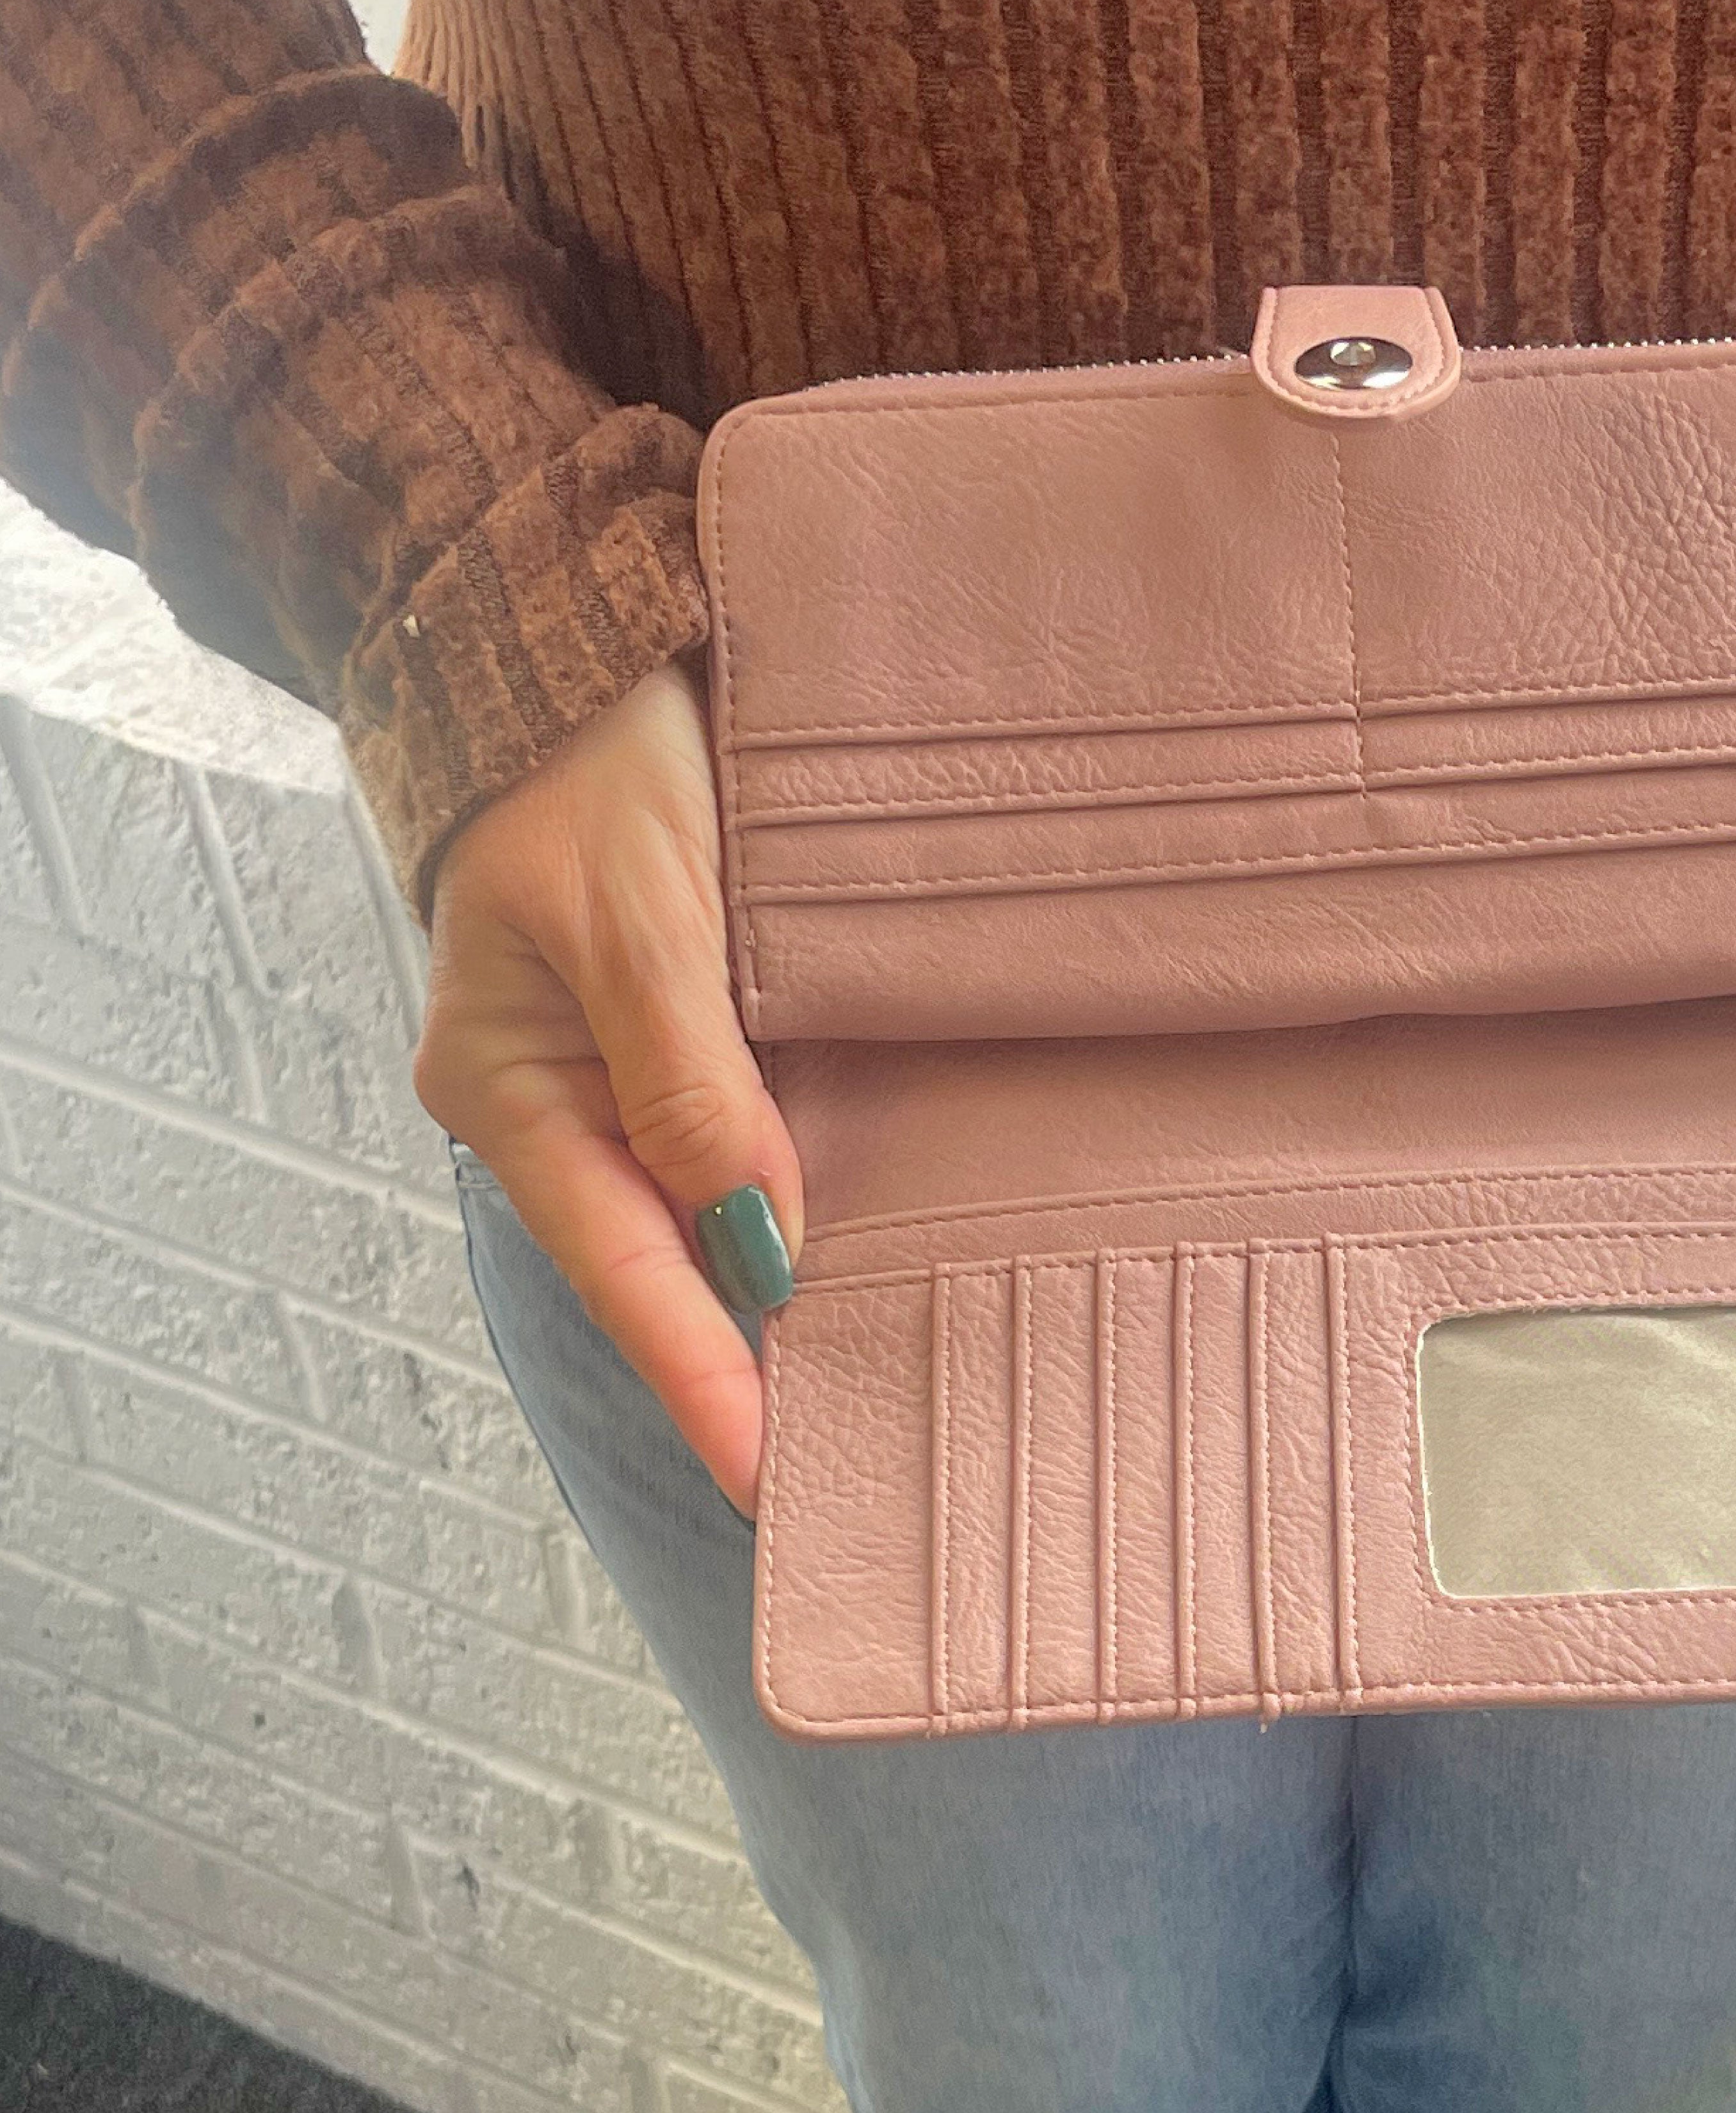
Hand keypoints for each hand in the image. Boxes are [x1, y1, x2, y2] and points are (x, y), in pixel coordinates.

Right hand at [413, 656, 801, 1513]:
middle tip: (830, 1465)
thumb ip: (691, 1076)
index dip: (699, 1373)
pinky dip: (771, 1201)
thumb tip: (754, 1231)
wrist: (573, 638)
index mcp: (509, 1081)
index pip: (621, 1264)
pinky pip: (716, 1140)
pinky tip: (834, 1248)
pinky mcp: (662, 1025)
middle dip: (733, 1360)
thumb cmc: (589, 762)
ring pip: (689, 1209)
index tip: (767, 1474)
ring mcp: (603, 1063)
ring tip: (849, 1386)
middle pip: (652, 1259)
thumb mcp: (638, 917)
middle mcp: (551, 1094)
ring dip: (761, 1290)